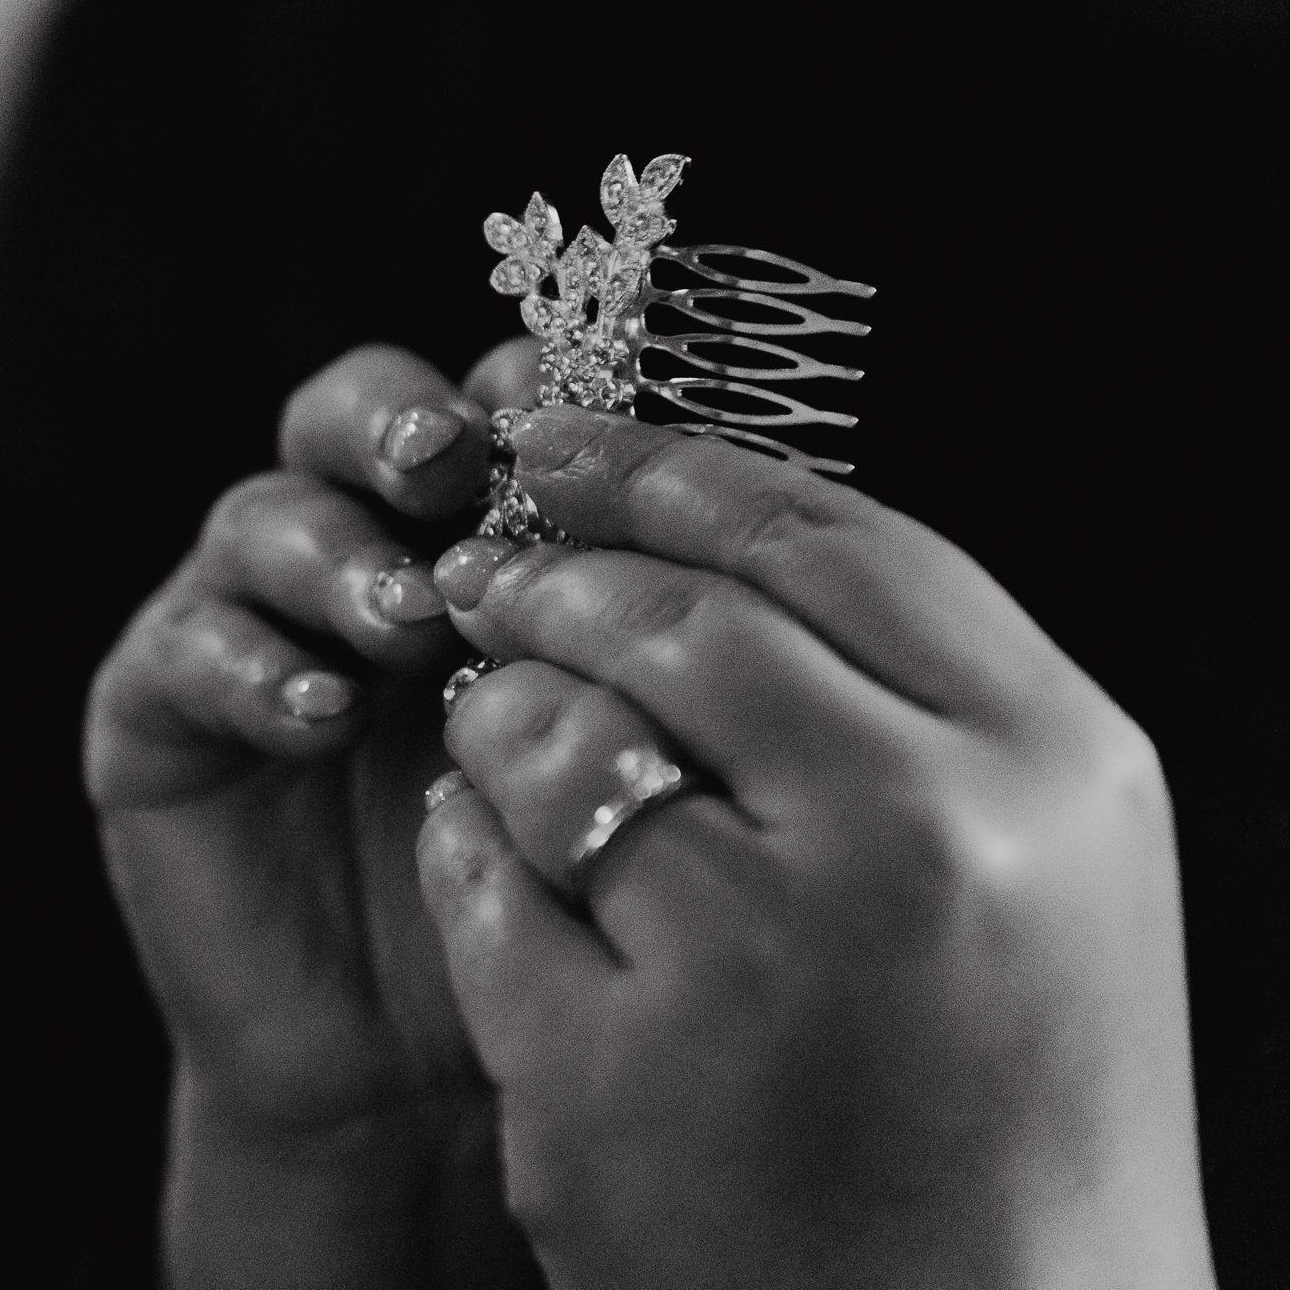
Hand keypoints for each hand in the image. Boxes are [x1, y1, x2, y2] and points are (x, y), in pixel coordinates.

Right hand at [85, 343, 545, 1286]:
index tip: (572, 440)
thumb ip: (614, 632)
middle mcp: (356, 552)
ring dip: (337, 557)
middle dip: (400, 426)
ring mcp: (245, 620)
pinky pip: (186, 649)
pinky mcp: (155, 707)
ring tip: (404, 630)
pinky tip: (320, 717)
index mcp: (471, 536)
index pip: (483, 406)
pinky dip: (254, 666)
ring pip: (265, 517)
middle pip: (351, 413)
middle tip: (447, 469)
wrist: (417, 1073)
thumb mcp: (601, 751)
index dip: (522, 399)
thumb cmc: (537, 899)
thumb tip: (673, 515)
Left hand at [416, 402, 1216, 1288]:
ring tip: (498, 732)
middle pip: (676, 619)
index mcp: (1054, 765)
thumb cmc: (1002, 1087)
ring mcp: (765, 961)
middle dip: (559, 581)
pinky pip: (486, 884)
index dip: (675, 468)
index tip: (567, 438)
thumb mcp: (1030, 858)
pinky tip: (495, 868)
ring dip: (501, 719)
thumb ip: (902, 692)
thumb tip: (704, 531)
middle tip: (490, 569)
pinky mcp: (617, 1073)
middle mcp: (924, 844)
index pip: (834, 536)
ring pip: (555, 741)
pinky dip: (471, 855)